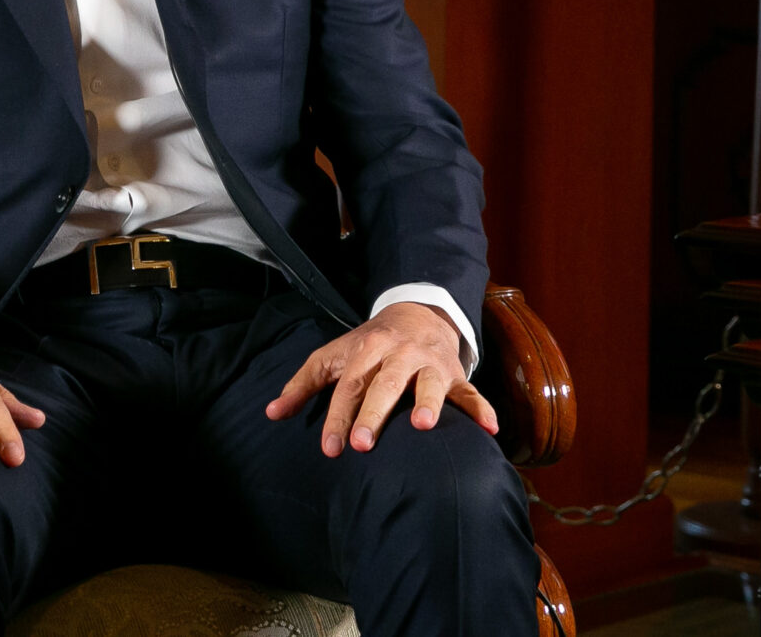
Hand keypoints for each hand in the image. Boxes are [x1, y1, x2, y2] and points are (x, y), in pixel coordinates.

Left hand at [264, 301, 497, 456]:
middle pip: (385, 384)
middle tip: (362, 444)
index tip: (330, 448)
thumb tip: (271, 414)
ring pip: (430, 383)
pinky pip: (471, 392)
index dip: (337, 417)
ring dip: (428, 402)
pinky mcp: (455, 374)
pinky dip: (482, 409)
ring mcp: (430, 363)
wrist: (418, 312)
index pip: (349, 386)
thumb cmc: (368, 345)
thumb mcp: (334, 356)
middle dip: (374, 413)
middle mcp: (400, 354)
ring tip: (423, 425)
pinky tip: (489, 430)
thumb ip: (303, 384)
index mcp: (368, 349)